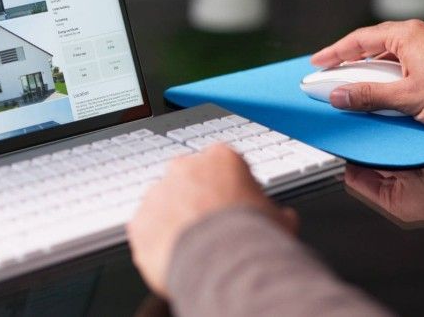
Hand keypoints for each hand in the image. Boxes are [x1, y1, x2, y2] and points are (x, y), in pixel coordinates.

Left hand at [126, 144, 297, 297]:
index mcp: (221, 159)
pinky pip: (146, 230)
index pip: (222, 166)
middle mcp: (184, 168)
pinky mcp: (139, 221)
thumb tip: (284, 219)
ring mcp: (157, 193)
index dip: (230, 188)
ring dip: (175, 221)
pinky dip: (157, 243)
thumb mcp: (278, 220)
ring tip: (194, 248)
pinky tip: (175, 257)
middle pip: (189, 180)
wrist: (221, 263)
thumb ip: (275, 212)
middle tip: (212, 227)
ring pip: (164, 205)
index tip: (234, 206)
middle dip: (198, 200)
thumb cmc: (250, 238)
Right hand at [310, 20, 423, 132]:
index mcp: (408, 35)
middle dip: (352, 61)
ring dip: (375, 70)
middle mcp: (422, 34)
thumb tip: (340, 95)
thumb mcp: (408, 99)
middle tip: (333, 75)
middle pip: (375, 45)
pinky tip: (393, 90)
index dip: (334, 53)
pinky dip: (395, 74)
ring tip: (360, 87)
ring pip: (394, 55)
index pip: (359, 40)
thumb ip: (369, 96)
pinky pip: (411, 62)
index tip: (319, 63)